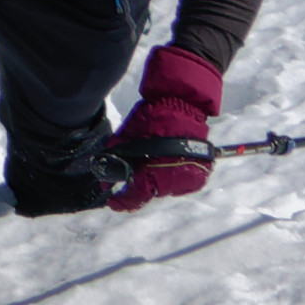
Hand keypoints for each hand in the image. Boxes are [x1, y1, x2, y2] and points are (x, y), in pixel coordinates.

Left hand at [105, 45, 225, 210]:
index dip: (122, 202)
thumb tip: (105, 181)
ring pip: (166, 187)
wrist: (182, 103)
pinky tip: (166, 160)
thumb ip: (115, 159)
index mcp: (153, 173)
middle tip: (134, 169)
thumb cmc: (152, 118)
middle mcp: (173, 181)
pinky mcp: (199, 175)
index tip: (113, 201)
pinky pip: (180, 182)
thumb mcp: (126, 137)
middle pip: (151, 191)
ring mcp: (189, 179)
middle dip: (139, 183)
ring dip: (156, 179)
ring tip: (152, 159)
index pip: (136, 197)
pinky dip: (171, 175)